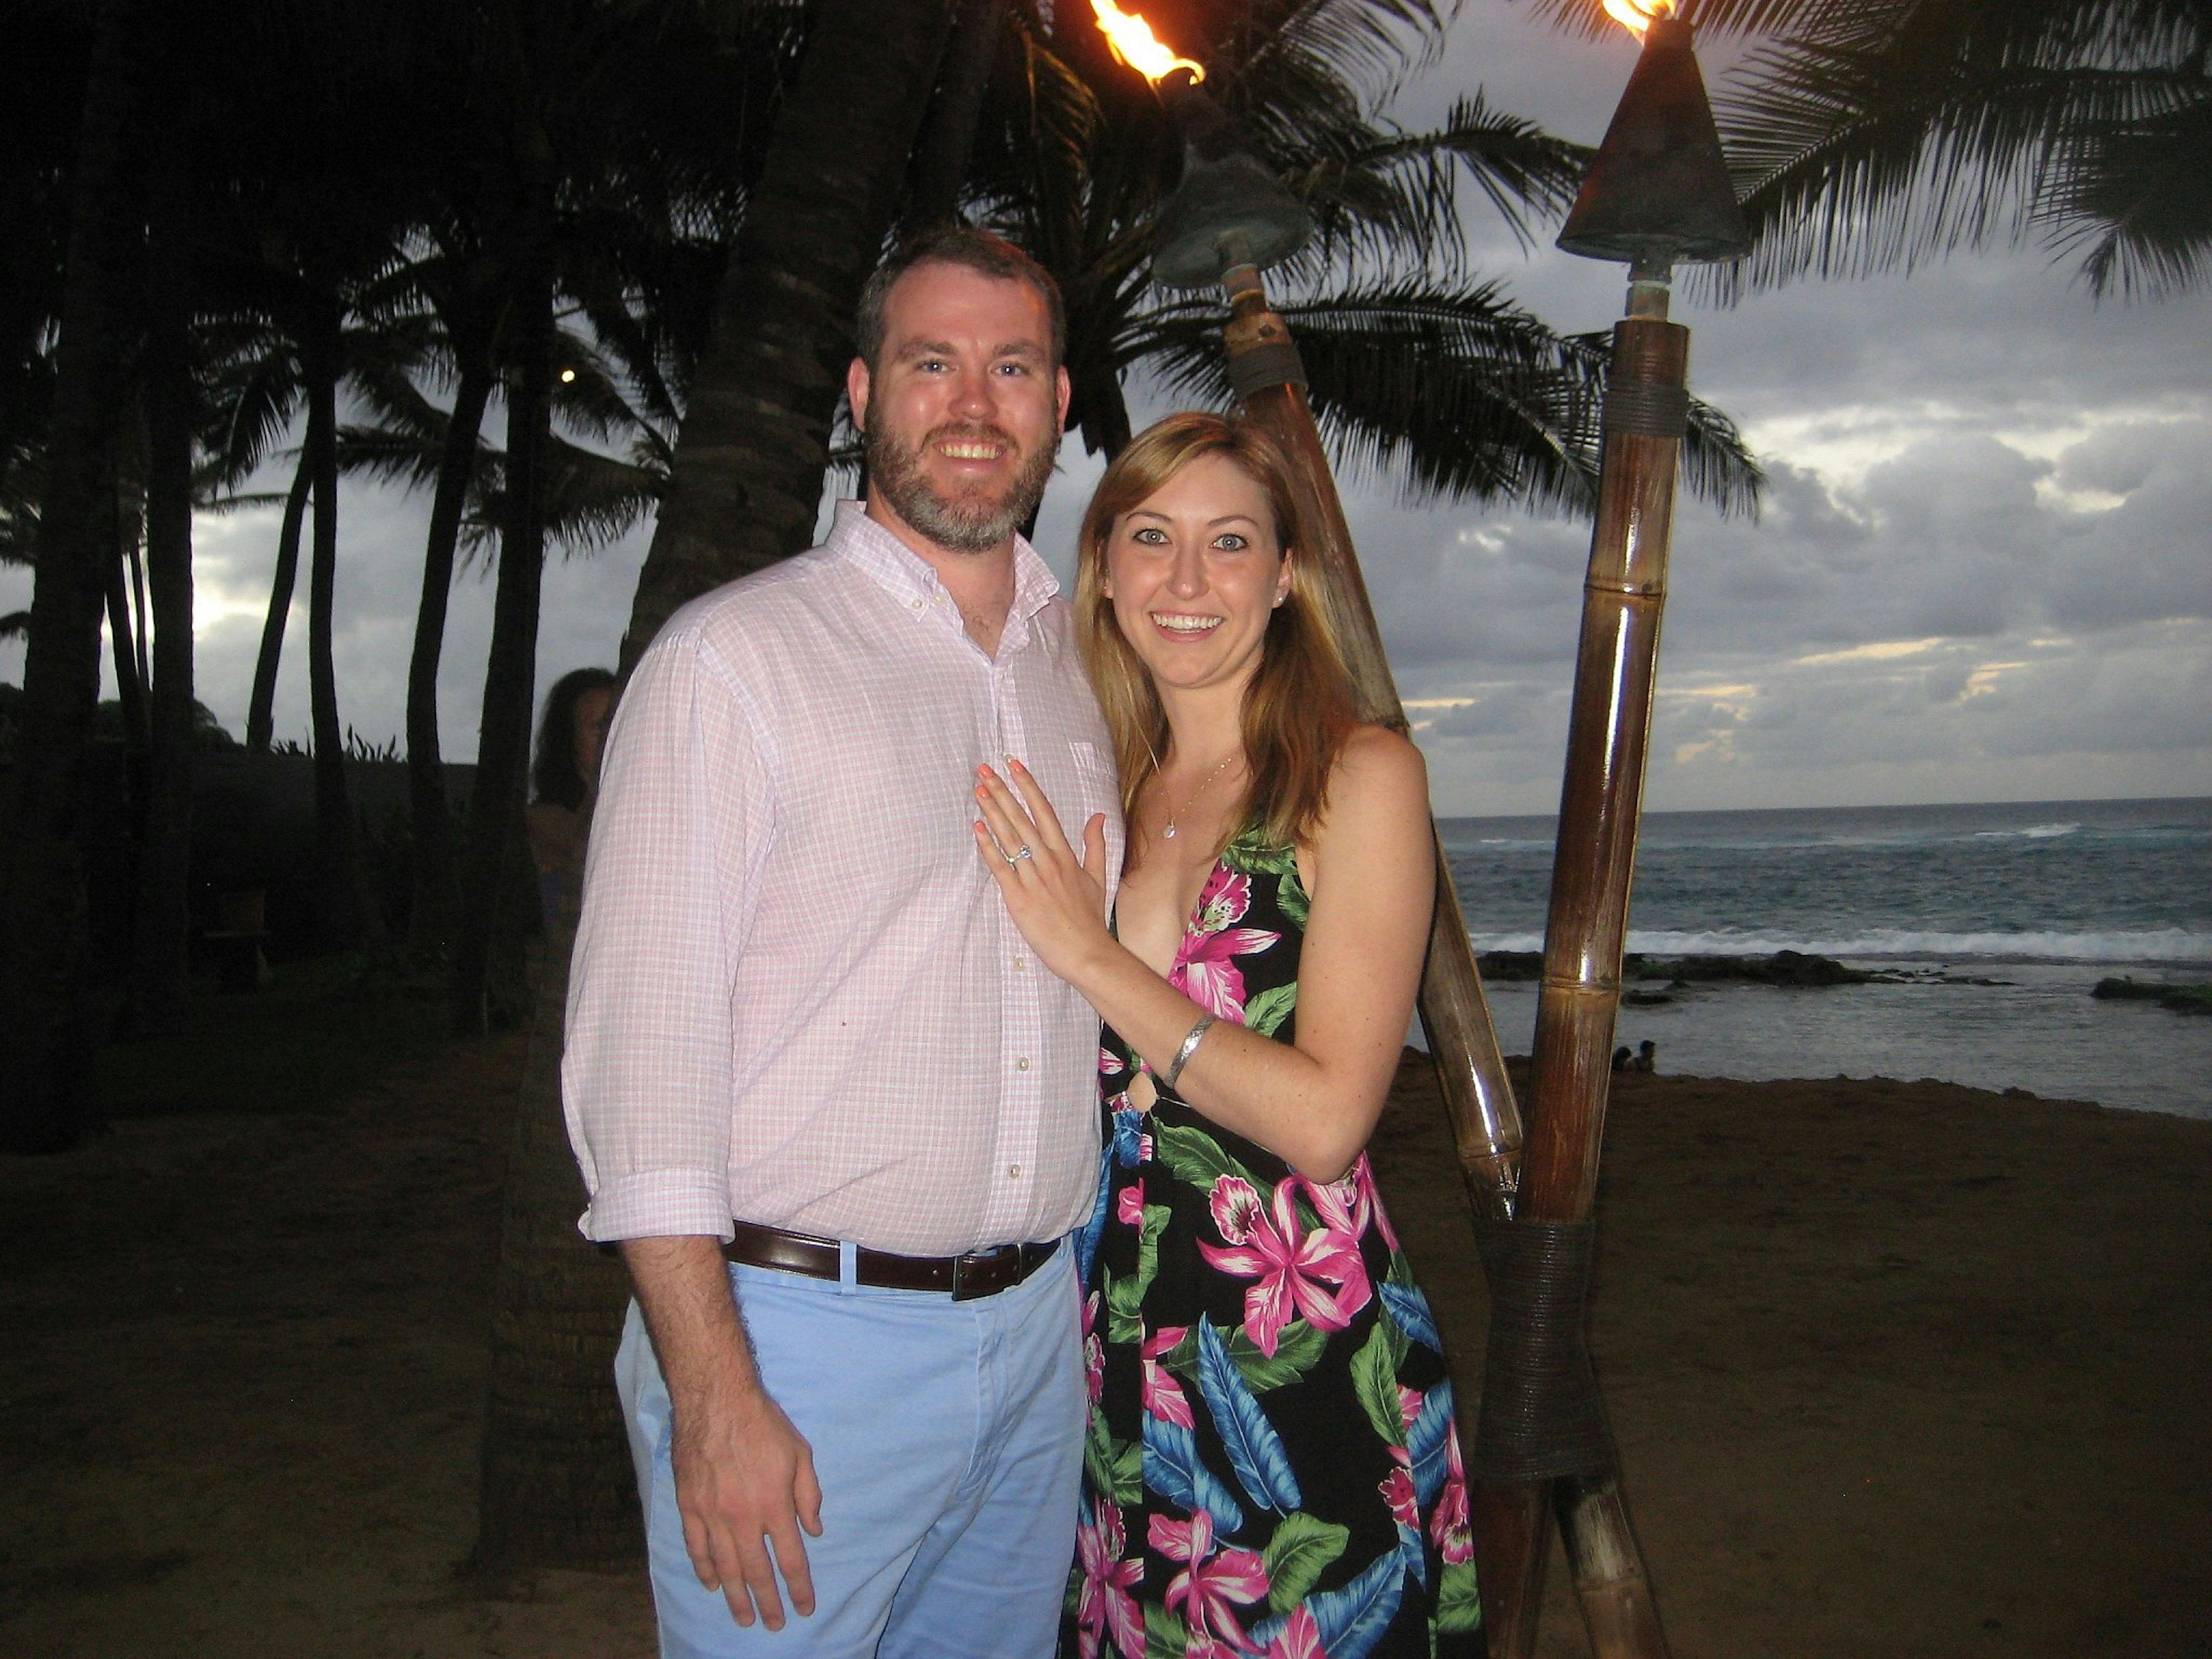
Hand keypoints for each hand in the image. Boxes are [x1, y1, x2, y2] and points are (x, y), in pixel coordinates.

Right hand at [670, 1381, 823, 1630]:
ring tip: (744, 1618)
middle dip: (768, 1602)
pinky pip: (696, 1547)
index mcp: (774, 1504)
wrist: (716, 1399)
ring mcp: (712, 1514)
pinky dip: (704, 1569)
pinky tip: (712, 1585)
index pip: (790, 1558)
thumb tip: (814, 1530)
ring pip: (725, 1567)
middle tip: (774, 1624)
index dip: (799, 1587)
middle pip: (757, 1572)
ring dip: (736, 1597)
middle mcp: (743, 1517)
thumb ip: (809, 1495)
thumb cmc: (763, 1423)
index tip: (805, 1607)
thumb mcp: (800, 1453)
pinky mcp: (689, 1506)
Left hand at [973, 759, 1111, 985]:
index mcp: (1065, 855)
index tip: (1014, 766)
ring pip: (1008, 838)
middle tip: (984, 770)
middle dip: (1001, 792)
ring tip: (977, 790)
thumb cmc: (1090, 918)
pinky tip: (977, 828)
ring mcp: (1032, 879)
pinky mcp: (1018, 898)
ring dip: (991, 812)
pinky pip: (1000, 867)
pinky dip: (988, 847)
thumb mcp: (1098, 877)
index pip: (1043, 811)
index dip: (1027, 786)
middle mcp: (1048, 861)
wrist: (1086, 953)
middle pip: (1021, 818)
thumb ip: (1095, 844)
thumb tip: (1097, 815)